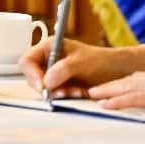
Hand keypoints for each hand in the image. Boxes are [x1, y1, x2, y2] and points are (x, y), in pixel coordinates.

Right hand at [20, 39, 138, 97]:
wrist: (117, 72)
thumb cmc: (101, 61)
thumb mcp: (82, 62)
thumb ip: (63, 69)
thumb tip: (46, 81)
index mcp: (49, 47)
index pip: (27, 61)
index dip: (32, 74)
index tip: (43, 86)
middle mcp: (48, 60)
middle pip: (32, 77)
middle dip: (47, 87)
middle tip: (62, 92)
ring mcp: (53, 74)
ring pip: (44, 88)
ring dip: (58, 93)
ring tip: (76, 91)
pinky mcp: (60, 86)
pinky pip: (54, 95)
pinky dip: (65, 97)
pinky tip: (78, 93)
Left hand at [89, 66, 144, 112]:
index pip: (141, 78)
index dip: (125, 82)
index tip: (114, 84)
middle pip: (127, 80)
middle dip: (110, 85)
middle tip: (94, 89)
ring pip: (124, 87)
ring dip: (106, 91)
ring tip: (91, 95)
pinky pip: (130, 98)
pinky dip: (115, 101)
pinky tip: (104, 105)